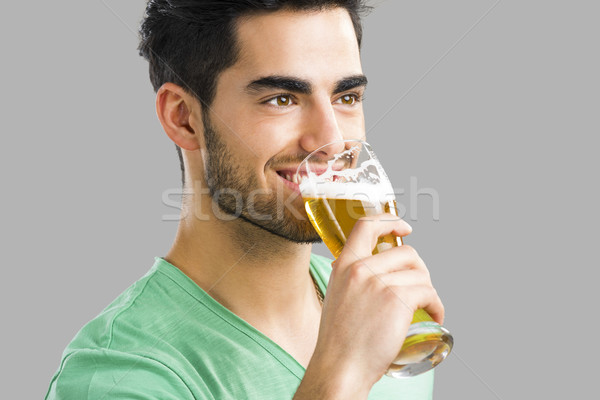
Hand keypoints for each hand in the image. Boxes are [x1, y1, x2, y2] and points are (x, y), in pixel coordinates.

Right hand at [298, 214, 444, 397]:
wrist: (340, 366)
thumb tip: (379, 273)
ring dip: (429, 291)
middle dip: (419, 270)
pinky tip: (433, 316)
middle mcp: (360, 269)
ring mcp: (379, 283)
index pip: (366, 226)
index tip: (404, 228)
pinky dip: (436, 306)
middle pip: (405, 252)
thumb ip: (353, 279)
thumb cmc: (340, 339)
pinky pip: (429, 293)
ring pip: (420, 274)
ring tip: (425, 307)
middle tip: (419, 288)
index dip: (389, 221)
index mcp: (344, 264)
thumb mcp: (338, 296)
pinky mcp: (397, 300)